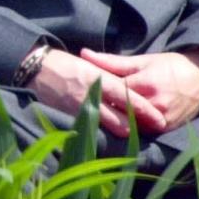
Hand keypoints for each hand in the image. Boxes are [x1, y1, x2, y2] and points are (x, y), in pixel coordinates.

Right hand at [29, 48, 167, 137]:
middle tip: (151, 131)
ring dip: (122, 131)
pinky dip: (103, 131)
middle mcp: (93, 96)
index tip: (161, 120)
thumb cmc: (64, 64)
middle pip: (123, 119)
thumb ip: (109, 77)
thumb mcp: (90, 65)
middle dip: (138, 127)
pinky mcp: (71, 117)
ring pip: (109, 127)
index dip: (147, 112)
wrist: (36, 69)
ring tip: (134, 135)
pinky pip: (93, 128)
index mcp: (101, 80)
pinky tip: (109, 133)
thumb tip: (128, 89)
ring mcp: (81, 108)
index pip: (130, 99)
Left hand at [79, 48, 198, 133]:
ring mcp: (160, 120)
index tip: (81, 87)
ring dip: (115, 118)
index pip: (111, 90)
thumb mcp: (142, 60)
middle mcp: (153, 105)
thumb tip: (84, 53)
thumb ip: (111, 61)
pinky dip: (130, 126)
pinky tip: (118, 121)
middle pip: (118, 110)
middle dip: (102, 106)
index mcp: (144, 84)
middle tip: (85, 102)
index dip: (95, 90)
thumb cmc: (170, 66)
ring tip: (99, 113)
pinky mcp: (165, 129)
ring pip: (129, 123)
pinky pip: (142, 131)